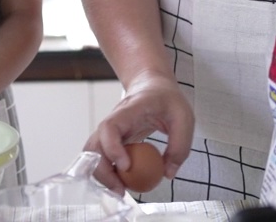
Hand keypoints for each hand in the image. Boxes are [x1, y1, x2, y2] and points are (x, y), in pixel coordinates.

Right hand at [84, 75, 193, 193]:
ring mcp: (110, 131)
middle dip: (102, 171)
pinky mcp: (111, 140)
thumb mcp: (183, 118)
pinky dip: (107, 172)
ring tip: (121, 190)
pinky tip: (122, 182)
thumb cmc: (167, 99)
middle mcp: (113, 121)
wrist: (151, 85)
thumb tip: (167, 174)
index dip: (112, 148)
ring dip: (102, 174)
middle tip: (121, 190)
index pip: (109, 127)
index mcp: (129, 110)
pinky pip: (101, 157)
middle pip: (93, 146)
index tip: (126, 166)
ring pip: (92, 154)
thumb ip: (180, 146)